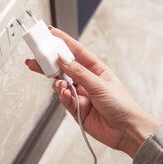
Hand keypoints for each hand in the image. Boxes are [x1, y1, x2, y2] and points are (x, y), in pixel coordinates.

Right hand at [25, 26, 160, 157]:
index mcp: (95, 69)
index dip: (64, 41)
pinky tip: (65, 95)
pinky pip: (64, 99)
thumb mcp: (100, 84)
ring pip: (61, 84)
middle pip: (64, 68)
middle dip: (50, 63)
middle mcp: (86, 81)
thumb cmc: (122, 105)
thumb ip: (79, 72)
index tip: (51, 32)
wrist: (126, 130)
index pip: (77, 51)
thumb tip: (63, 59)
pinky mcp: (76, 109)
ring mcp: (80, 94)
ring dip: (58, 83)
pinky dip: (62, 96)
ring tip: (60, 85)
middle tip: (37, 59)